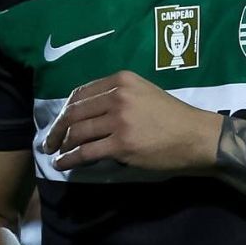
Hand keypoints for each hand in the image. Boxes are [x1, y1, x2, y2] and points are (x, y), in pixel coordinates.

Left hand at [41, 70, 221, 172]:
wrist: (196, 136)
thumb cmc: (173, 116)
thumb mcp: (144, 93)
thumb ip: (118, 96)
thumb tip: (89, 113)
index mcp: (122, 80)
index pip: (81, 93)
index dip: (65, 110)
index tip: (59, 121)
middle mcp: (118, 96)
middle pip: (75, 112)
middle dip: (57, 128)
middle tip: (49, 141)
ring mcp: (120, 120)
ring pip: (78, 132)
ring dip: (61, 144)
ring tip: (55, 153)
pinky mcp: (122, 144)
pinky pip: (86, 152)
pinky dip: (69, 159)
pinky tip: (62, 164)